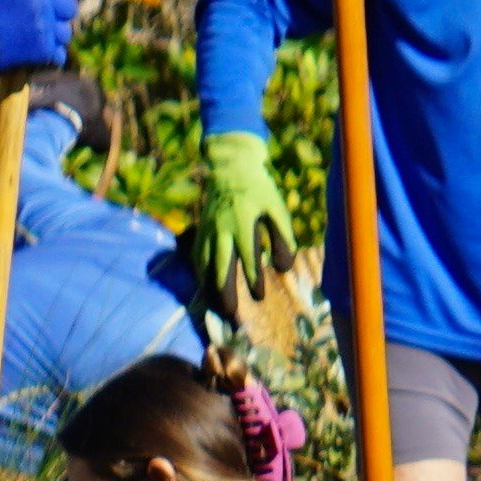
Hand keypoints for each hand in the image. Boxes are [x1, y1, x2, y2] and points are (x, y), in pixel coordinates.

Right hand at [0, 0, 78, 92]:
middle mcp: (43, 3)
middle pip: (70, 4)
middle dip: (59, 8)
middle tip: (46, 12)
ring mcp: (46, 28)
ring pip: (65, 31)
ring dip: (54, 32)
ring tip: (36, 33)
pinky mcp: (44, 51)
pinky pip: (59, 53)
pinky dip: (50, 54)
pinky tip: (36, 52)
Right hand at [199, 129, 295, 295]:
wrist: (229, 167)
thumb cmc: (259, 189)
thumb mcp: (276, 208)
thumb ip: (283, 236)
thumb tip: (283, 267)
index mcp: (242, 221)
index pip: (247, 255)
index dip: (252, 277)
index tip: (258, 296)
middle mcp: (221, 228)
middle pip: (220, 264)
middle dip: (225, 290)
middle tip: (231, 313)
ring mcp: (207, 229)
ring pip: (204, 263)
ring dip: (209, 287)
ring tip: (216, 308)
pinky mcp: (200, 229)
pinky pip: (197, 255)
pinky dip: (200, 273)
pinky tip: (204, 288)